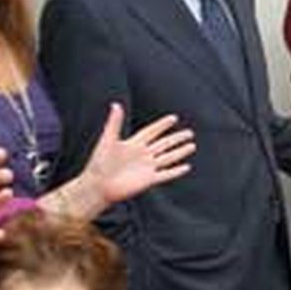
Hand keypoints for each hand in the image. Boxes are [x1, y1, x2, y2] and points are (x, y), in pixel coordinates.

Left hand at [80, 104, 194, 212]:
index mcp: (133, 144)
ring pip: (168, 157)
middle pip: (164, 144)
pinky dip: (176, 171)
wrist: (98, 185)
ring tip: (192, 146)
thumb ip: (114, 123)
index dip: (161, 125)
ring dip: (180, 152)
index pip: (151, 132)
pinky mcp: (149, 180)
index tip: (173, 118)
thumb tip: (116, 104)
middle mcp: (142, 155)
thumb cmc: (99, 163)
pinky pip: (166, 174)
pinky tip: (186, 167)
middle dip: (177, 138)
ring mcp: (147, 167)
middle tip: (189, 133)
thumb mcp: (108, 140)